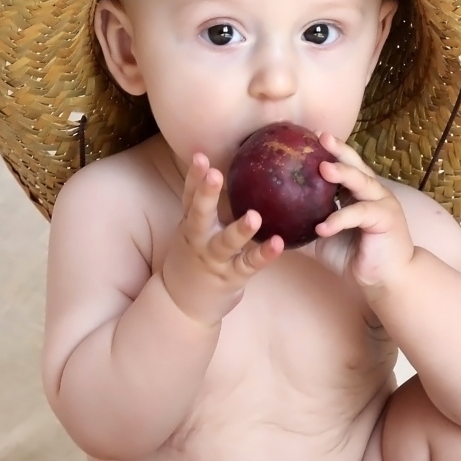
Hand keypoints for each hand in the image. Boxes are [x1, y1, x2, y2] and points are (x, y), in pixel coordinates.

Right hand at [159, 153, 283, 324]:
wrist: (182, 305)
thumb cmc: (195, 259)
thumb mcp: (194, 232)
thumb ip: (207, 207)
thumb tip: (227, 171)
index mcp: (190, 225)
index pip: (189, 197)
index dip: (194, 177)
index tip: (199, 155)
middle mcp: (198, 240)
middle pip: (199, 215)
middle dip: (206, 194)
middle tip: (214, 174)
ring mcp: (214, 260)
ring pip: (225, 243)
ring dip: (240, 230)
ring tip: (254, 216)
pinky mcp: (230, 277)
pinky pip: (248, 265)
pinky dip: (263, 255)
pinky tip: (279, 243)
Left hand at [312, 133, 415, 292]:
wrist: (384, 281)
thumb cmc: (355, 257)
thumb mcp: (322, 240)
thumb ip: (302, 227)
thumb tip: (270, 224)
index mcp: (358, 193)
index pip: (344, 166)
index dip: (330, 151)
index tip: (310, 136)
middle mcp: (373, 193)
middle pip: (356, 165)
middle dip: (339, 150)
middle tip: (320, 137)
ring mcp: (382, 203)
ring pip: (362, 182)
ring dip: (343, 174)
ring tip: (322, 168)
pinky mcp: (386, 219)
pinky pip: (360, 214)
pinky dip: (340, 218)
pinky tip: (322, 227)